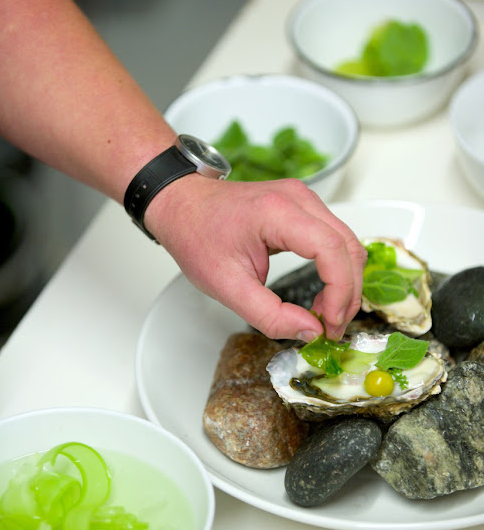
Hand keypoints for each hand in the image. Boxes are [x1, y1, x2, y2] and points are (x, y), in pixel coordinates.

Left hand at [145, 175, 366, 341]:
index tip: (329, 324)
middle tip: (332, 328)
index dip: (340, 291)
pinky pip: (334, 238)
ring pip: (346, 243)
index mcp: (277, 212)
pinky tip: (322, 293)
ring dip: (344, 282)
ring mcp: (303, 198)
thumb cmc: (197, 236)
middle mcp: (298, 198)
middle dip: (347, 293)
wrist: (182, 205)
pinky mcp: (303, 206)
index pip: (331, 250)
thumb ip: (270, 315)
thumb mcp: (226, 286)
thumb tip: (310, 331)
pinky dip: (336, 269)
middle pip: (347, 246)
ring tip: (324, 314)